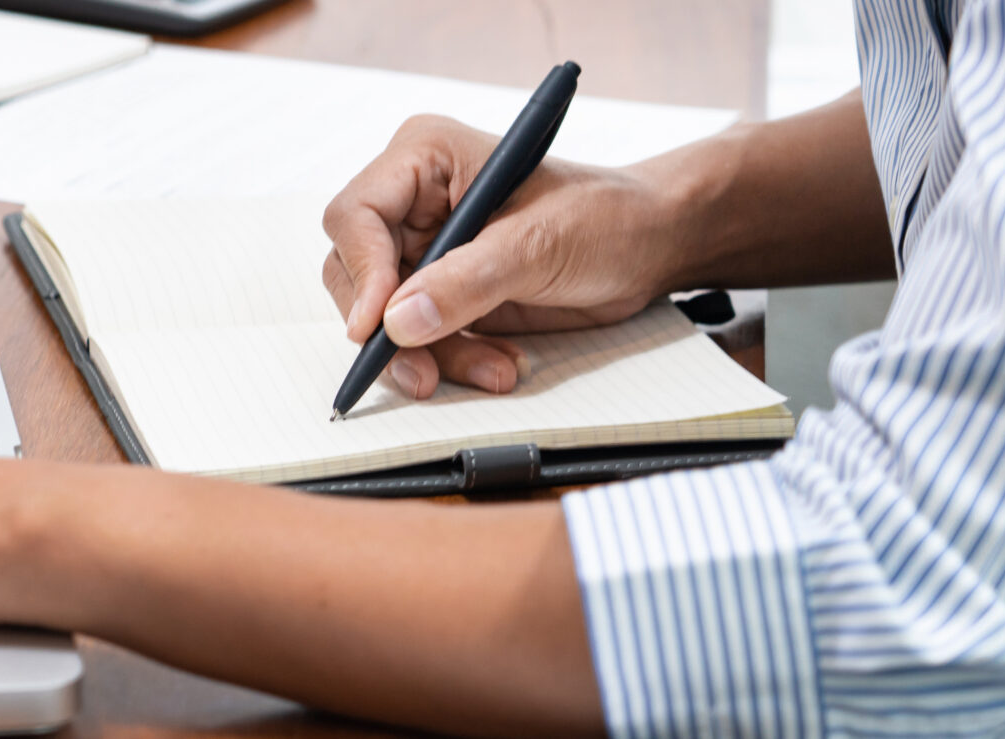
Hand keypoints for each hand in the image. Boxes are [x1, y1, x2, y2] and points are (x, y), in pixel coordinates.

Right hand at [323, 115, 699, 397]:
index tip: (377, 326)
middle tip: (419, 370)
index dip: (360, 272)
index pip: (356, 215)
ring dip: (431, 353)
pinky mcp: (443, 290)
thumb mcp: (538, 244)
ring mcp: (426, 248)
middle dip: (390, 328)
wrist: (648, 246)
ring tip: (492, 369)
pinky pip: (419, 336)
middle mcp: (412, 201)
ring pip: (385, 315)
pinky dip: (452, 359)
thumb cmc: (604, 216)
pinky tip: (497, 364)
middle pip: (356, 273)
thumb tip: (398, 321)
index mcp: (424, 158)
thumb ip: (466, 282)